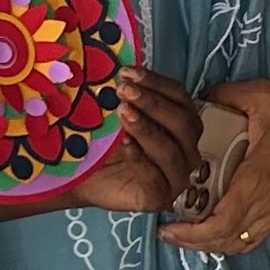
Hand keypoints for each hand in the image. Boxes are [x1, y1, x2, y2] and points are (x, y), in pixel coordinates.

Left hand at [71, 67, 202, 216]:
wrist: (83, 178)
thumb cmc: (105, 144)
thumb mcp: (120, 115)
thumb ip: (129, 97)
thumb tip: (126, 71)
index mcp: (182, 126)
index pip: (181, 99)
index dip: (158, 83)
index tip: (129, 73)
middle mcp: (186, 150)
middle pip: (183, 123)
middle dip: (153, 103)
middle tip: (125, 91)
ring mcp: (177, 177)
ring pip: (171, 150)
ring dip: (147, 128)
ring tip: (123, 113)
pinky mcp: (160, 198)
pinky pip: (155, 177)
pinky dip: (139, 157)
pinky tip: (124, 142)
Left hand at [162, 78, 269, 255]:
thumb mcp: (259, 94)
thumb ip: (223, 95)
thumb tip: (196, 99)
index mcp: (260, 177)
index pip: (224, 220)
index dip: (195, 232)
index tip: (170, 227)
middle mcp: (269, 202)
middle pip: (227, 239)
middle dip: (194, 242)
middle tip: (168, 233)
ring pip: (239, 244)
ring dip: (210, 245)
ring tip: (185, 235)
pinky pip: (252, 240)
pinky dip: (229, 242)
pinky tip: (212, 233)